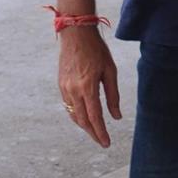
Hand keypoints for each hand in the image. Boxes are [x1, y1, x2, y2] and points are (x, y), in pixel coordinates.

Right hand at [58, 26, 121, 146]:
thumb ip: (113, 95)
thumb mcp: (110, 71)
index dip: (101, 133)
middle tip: (102, 141)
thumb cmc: (96, 50)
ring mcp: (65, 88)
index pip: (95, 117)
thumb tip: (116, 116)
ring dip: (84, 125)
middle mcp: (73, 90)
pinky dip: (76, 115)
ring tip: (95, 131)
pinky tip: (84, 116)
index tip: (107, 143)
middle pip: (83, 120)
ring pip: (74, 115)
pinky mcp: (61, 84)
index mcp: (87, 87)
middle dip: (93, 133)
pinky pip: (68, 106)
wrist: (76, 33)